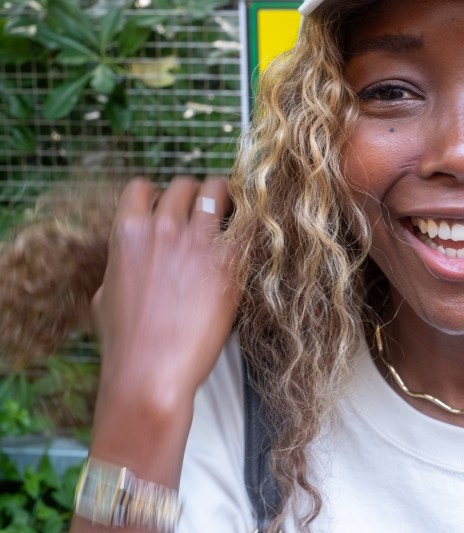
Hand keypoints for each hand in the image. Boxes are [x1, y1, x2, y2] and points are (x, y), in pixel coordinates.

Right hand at [92, 176, 240, 406]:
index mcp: (127, 233)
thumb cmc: (125, 344)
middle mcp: (162, 228)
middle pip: (184, 185)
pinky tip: (253, 230)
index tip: (171, 208)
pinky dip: (250, 221)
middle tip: (208, 211)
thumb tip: (126, 264)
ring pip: (216, 190)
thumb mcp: (105, 297)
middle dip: (195, 195)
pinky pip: (247, 222)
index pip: (141, 188)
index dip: (158, 196)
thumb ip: (118, 268)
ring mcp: (196, 242)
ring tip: (234, 210)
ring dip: (224, 197)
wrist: (152, 373)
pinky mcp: (228, 261)